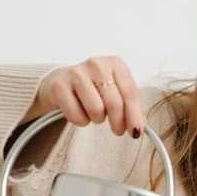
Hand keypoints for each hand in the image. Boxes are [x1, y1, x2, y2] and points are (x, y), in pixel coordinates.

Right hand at [26, 56, 144, 136]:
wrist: (62, 80)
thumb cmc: (95, 88)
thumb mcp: (117, 91)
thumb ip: (130, 107)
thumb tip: (137, 129)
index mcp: (115, 64)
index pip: (130, 93)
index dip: (134, 115)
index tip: (136, 132)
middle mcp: (96, 64)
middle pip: (114, 103)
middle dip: (118, 122)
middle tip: (118, 130)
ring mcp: (76, 73)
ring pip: (96, 110)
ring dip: (97, 119)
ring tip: (95, 114)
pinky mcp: (59, 86)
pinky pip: (76, 116)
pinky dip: (81, 121)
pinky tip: (80, 111)